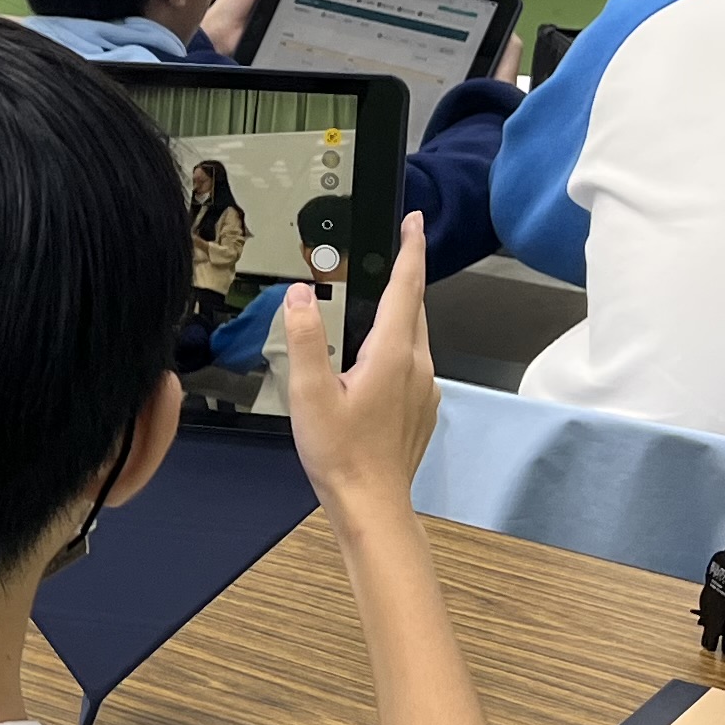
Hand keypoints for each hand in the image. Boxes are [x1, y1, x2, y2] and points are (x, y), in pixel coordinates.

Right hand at [282, 218, 437, 522]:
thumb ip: (305, 338)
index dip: (412, 248)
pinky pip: (413, 363)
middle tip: (390, 253)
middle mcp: (417, 366)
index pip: (408, 286)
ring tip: (372, 306)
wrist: (372, 504)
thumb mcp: (309, 393)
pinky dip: (397, 347)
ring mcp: (425, 389)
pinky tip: (371, 362)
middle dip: (404, 276)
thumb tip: (299, 295)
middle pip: (415, 307)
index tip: (414, 221)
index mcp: (393, 354)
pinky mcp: (422, 408)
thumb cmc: (340, 455)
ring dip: (400, 313)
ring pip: (416, 335)